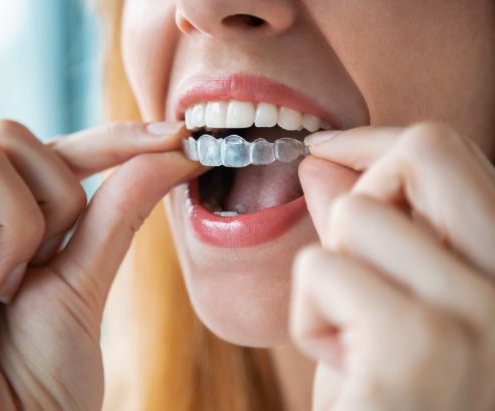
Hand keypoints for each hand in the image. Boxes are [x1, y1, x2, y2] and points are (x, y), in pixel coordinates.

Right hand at [0, 119, 202, 410]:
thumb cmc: (42, 375)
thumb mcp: (86, 281)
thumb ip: (119, 212)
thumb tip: (174, 153)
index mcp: (18, 224)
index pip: (65, 155)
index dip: (117, 139)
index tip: (178, 136)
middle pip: (18, 137)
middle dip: (53, 196)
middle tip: (44, 264)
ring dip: (16, 219)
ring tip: (4, 283)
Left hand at [291, 122, 494, 409]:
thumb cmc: (392, 399)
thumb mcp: (388, 306)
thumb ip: (370, 231)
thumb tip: (322, 161)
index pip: (451, 153)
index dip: (378, 144)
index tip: (328, 150)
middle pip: (423, 152)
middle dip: (362, 192)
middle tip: (352, 260)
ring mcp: (483, 315)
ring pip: (354, 217)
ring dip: (330, 278)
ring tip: (355, 341)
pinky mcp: (418, 347)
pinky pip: (321, 270)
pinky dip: (311, 317)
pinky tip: (347, 372)